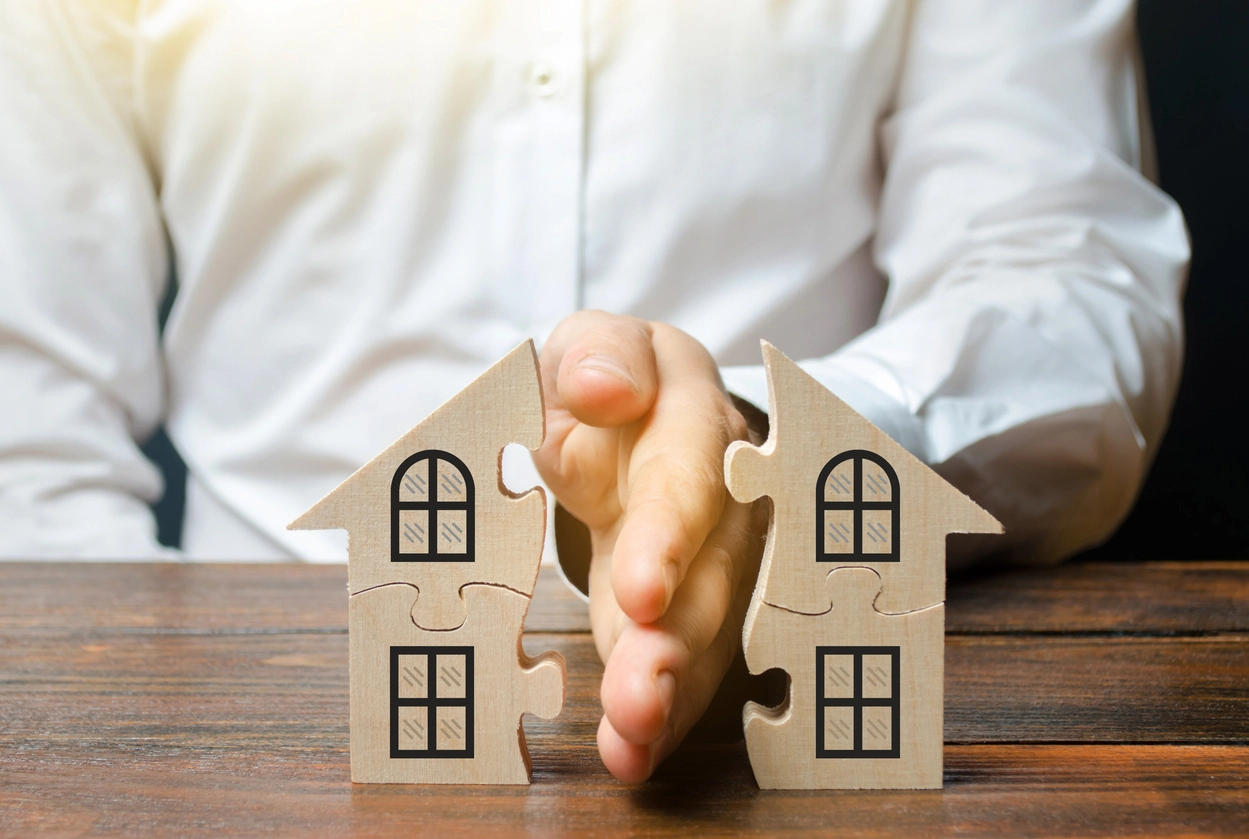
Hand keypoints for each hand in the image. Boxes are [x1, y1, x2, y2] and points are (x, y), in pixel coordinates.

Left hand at [533, 310, 766, 781]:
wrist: (640, 413)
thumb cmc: (614, 378)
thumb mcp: (597, 343)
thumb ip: (599, 352)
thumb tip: (606, 388)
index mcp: (692, 417)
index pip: (688, 474)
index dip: (668, 534)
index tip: (642, 590)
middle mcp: (723, 496)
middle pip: (711, 572)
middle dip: (676, 640)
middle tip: (641, 698)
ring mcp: (716, 558)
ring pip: (707, 629)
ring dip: (673, 690)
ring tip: (633, 741)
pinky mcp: (695, 606)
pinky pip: (689, 661)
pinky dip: (664, 712)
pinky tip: (635, 752)